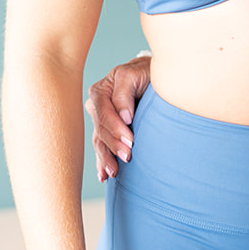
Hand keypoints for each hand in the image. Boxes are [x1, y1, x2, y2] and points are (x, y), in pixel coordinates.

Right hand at [85, 54, 151, 181]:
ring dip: (107, 158)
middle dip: (114, 145)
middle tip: (128, 156)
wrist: (152, 77)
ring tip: (114, 171)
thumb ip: (124, 93)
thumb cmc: (145, 73)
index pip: (104, 113)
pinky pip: (101, 147)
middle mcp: (96, 106)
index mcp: (100, 91)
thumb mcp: (135, 75)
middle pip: (101, 130)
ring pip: (100, 141)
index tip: (130, 140)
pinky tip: (104, 176)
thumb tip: (124, 117)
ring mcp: (100, 120)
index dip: (116, 128)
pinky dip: (102, 162)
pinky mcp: (106, 131)